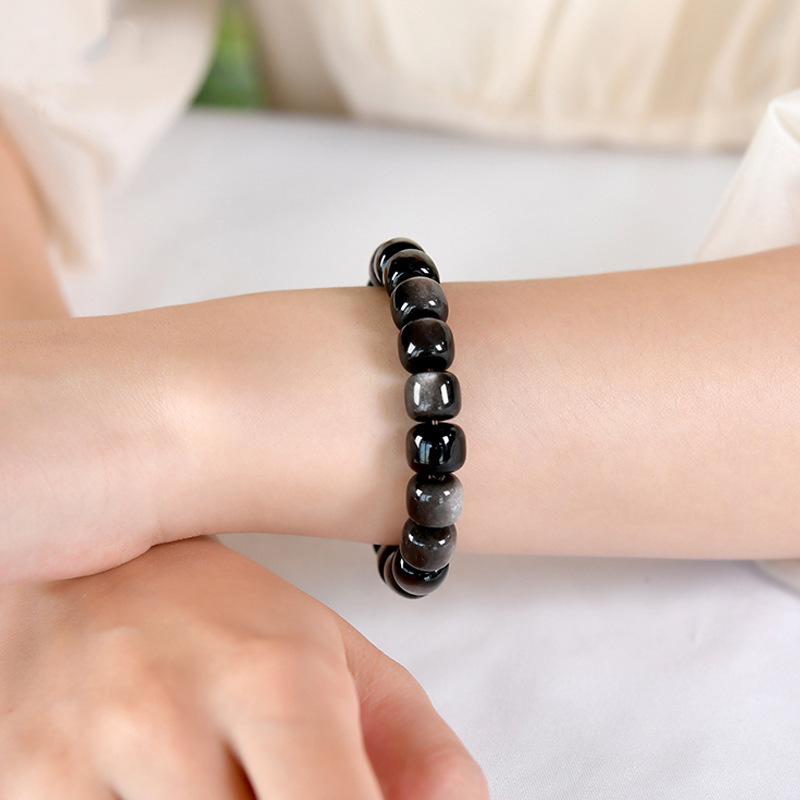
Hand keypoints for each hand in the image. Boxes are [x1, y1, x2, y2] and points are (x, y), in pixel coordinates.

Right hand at [0, 536, 486, 798]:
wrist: (92, 573)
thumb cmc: (226, 614)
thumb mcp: (339, 654)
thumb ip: (414, 743)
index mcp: (273, 678)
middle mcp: (169, 718)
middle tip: (285, 781)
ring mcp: (78, 762)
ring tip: (232, 776)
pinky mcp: (19, 788)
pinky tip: (169, 786)